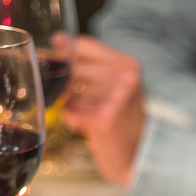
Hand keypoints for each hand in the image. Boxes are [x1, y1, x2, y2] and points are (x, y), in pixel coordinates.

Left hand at [59, 35, 144, 185]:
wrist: (138, 154)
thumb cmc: (122, 119)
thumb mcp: (115, 84)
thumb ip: (90, 63)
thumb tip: (58, 40)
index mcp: (127, 64)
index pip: (82, 45)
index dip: (64, 54)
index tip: (58, 62)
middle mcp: (125, 77)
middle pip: (72, 68)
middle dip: (65, 85)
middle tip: (80, 102)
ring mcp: (115, 97)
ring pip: (68, 90)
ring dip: (69, 104)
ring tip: (86, 116)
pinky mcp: (104, 118)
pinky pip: (69, 109)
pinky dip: (71, 119)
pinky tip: (85, 126)